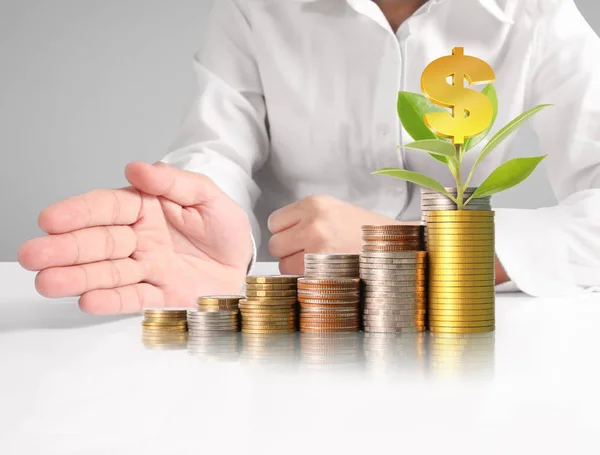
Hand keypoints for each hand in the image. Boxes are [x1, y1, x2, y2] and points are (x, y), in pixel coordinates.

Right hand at [18, 162, 252, 314]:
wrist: (244, 262)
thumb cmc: (224, 227)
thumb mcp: (207, 196)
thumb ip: (175, 182)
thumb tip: (137, 167)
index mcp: (146, 209)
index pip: (107, 208)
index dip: (79, 213)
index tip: (51, 219)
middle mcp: (139, 239)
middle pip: (98, 243)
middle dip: (65, 249)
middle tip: (33, 255)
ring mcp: (146, 268)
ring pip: (108, 273)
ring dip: (77, 278)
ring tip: (47, 282)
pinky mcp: (159, 296)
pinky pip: (133, 298)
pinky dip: (111, 300)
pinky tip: (86, 301)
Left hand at [267, 195, 403, 273]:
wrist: (395, 246)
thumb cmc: (364, 231)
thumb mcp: (333, 210)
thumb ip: (304, 217)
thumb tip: (278, 233)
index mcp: (315, 203)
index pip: (274, 222)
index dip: (285, 233)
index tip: (298, 237)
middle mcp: (313, 222)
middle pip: (275, 243)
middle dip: (287, 251)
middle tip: (309, 252)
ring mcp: (317, 246)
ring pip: (282, 263)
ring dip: (296, 267)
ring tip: (320, 261)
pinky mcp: (323, 267)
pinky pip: (297, 277)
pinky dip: (306, 278)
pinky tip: (325, 270)